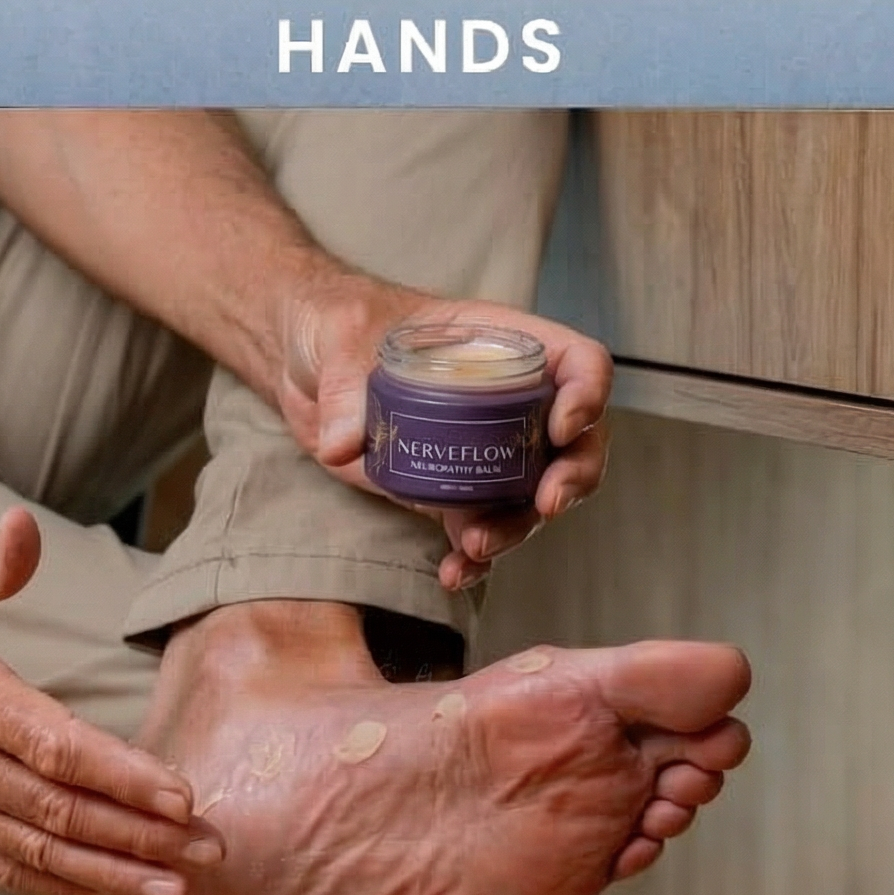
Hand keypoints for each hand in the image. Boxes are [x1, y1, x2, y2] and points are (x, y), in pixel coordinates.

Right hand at [0, 506, 220, 894]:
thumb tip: (24, 525)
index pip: (55, 747)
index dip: (122, 776)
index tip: (182, 795)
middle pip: (61, 807)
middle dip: (142, 833)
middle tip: (210, 847)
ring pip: (40, 847)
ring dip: (114, 871)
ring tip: (177, 886)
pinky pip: (4, 865)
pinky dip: (60, 882)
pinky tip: (107, 892)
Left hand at [273, 263, 611, 592]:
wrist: (306, 360)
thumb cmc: (338, 322)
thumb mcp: (339, 332)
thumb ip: (344, 385)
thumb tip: (343, 444)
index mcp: (500, 343)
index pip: (577, 361)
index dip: (587, 393)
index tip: (562, 427)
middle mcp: (507, 399)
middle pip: (575, 441)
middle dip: (573, 478)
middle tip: (546, 504)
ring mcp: (484, 448)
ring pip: (531, 496)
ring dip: (517, 527)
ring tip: (477, 544)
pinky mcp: (450, 487)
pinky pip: (478, 524)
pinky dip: (473, 556)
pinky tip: (454, 572)